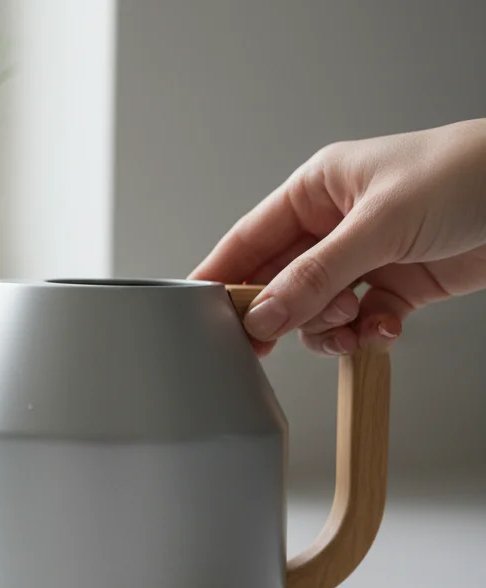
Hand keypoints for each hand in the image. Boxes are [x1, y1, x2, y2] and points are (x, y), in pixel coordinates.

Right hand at [189, 118, 485, 356]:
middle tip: (271, 340)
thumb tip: (265, 314)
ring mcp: (366, 258)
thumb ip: (316, 276)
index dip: (222, 276)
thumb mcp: (379, 225)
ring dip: (328, 328)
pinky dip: (368, 333)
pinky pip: (361, 322)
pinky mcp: (399, 286)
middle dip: (281, 312)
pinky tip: (383, 327)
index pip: (250, 239)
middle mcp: (335, 225)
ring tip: (351, 325)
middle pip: (281, 282)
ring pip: (317, 310)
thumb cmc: (466, 175)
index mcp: (317, 192)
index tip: (200, 313)